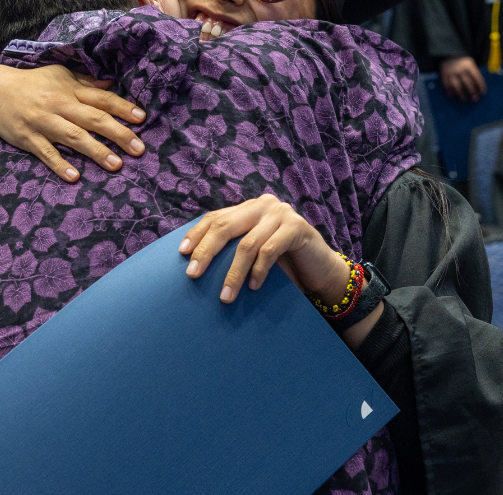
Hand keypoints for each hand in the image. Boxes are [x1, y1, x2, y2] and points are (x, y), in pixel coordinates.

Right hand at [0, 65, 146, 181]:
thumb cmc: (32, 83)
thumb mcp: (60, 76)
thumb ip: (86, 83)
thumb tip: (112, 84)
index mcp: (69, 90)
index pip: (101, 98)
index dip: (121, 108)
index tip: (142, 118)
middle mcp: (59, 105)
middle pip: (93, 119)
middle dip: (117, 133)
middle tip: (139, 148)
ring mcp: (43, 123)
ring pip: (73, 137)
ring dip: (96, 151)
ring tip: (116, 165)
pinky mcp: (28, 139)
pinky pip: (46, 153)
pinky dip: (60, 165)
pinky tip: (75, 177)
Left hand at [178, 195, 349, 305]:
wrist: (321, 269)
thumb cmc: (284, 264)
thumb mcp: (254, 253)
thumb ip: (233, 250)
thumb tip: (194, 267)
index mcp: (249, 208)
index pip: (216, 217)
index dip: (197, 234)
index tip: (181, 254)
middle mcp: (263, 205)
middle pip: (225, 226)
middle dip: (206, 252)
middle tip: (193, 274)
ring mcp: (282, 213)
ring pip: (247, 243)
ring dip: (234, 273)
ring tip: (225, 297)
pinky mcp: (298, 227)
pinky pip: (270, 250)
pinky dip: (259, 271)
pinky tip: (254, 288)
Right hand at [440, 56, 486, 101]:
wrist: (449, 54)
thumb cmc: (463, 62)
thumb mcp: (471, 63)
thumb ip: (475, 72)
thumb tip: (480, 87)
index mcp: (469, 65)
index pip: (476, 77)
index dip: (481, 85)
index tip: (483, 93)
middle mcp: (460, 69)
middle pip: (467, 83)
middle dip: (472, 91)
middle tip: (475, 99)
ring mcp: (451, 73)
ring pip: (457, 86)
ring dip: (461, 94)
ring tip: (465, 100)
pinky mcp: (444, 75)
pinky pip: (447, 85)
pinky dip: (450, 92)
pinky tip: (453, 96)